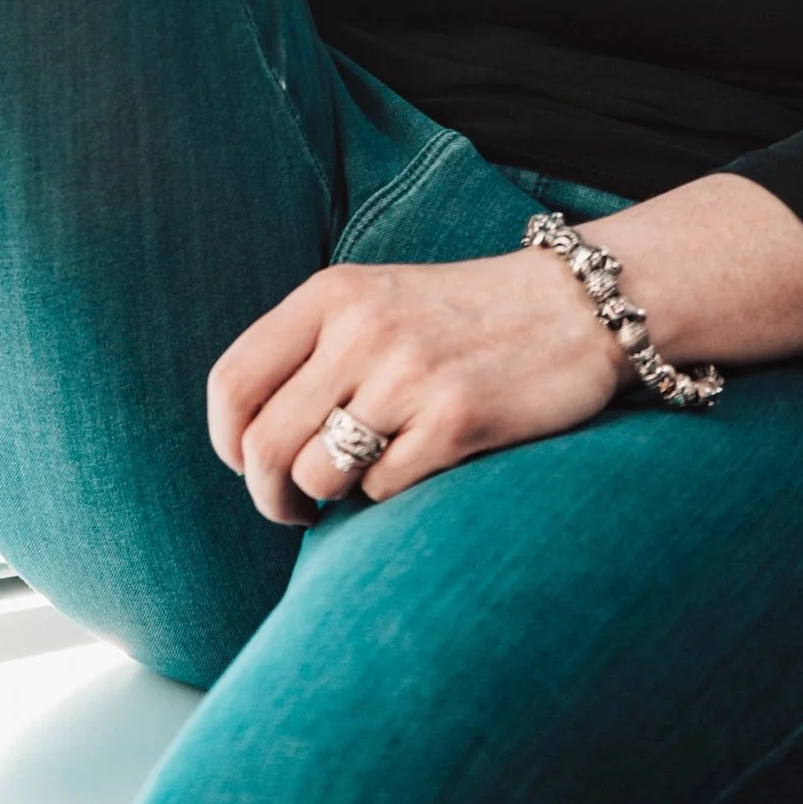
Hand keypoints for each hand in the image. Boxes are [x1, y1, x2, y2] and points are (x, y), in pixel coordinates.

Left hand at [205, 255, 623, 523]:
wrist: (576, 305)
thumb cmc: (460, 317)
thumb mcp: (374, 301)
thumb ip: (310, 350)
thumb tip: (246, 438)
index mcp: (329, 294)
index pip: (232, 383)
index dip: (226, 441)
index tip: (246, 465)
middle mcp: (360, 328)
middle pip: (264, 445)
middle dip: (268, 497)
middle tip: (293, 509)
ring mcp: (408, 373)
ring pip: (319, 476)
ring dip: (331, 499)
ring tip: (358, 485)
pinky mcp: (456, 419)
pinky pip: (384, 490)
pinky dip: (389, 495)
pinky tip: (416, 469)